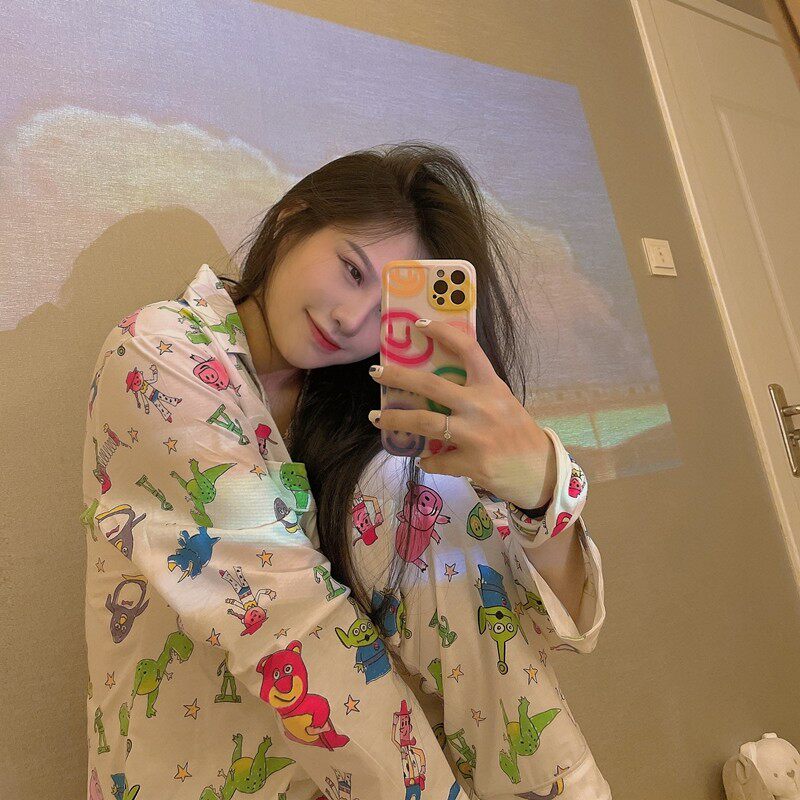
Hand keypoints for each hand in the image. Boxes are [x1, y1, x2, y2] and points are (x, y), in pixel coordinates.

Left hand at [368, 318, 556, 507]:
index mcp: (491, 386)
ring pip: (424, 422)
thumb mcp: (501, 402)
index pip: (467, 348)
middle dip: (398, 376)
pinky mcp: (472, 462)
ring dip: (396, 419)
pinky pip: (436, 460)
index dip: (442, 332)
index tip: (419, 324)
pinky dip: (426, 460)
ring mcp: (475, 434)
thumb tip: (434, 387)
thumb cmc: (517, 433)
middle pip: (431, 385)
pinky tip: (423, 458)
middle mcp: (481, 405)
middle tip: (376, 373)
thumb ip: (475, 392)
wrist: (540, 472)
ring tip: (377, 417)